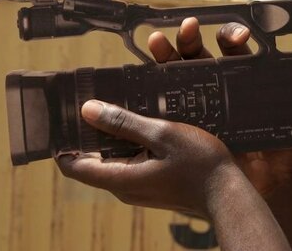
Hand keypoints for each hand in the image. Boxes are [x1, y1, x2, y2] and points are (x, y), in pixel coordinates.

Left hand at [56, 99, 239, 217]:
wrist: (228, 192)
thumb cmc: (200, 164)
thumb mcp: (162, 134)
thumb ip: (124, 122)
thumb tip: (88, 110)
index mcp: (120, 178)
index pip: (72, 165)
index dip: (63, 141)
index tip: (63, 116)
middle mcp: (124, 187)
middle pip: (90, 159)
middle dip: (87, 131)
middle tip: (92, 100)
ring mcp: (137, 187)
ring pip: (110, 158)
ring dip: (111, 134)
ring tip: (118, 104)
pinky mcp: (150, 183)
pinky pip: (129, 160)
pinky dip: (128, 141)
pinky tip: (141, 122)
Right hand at [148, 18, 291, 195]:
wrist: (274, 182)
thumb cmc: (289, 141)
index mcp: (242, 73)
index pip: (232, 46)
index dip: (231, 35)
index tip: (238, 36)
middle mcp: (216, 83)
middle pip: (197, 53)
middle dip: (190, 38)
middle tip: (188, 29)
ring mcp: (198, 105)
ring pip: (175, 73)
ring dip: (165, 55)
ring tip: (158, 43)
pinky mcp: (184, 127)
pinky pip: (164, 108)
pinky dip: (151, 93)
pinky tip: (142, 84)